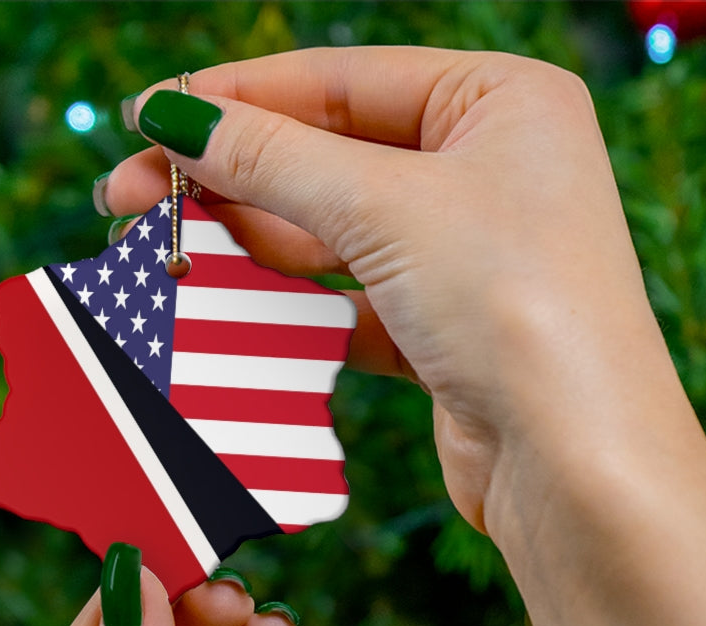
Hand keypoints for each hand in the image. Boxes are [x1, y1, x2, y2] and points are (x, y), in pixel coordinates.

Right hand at [104, 47, 669, 537]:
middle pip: (332, 157)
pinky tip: (230, 307)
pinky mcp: (449, 334)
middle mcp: (493, 170)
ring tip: (164, 252)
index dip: (236, 98)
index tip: (146, 118)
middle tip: (128, 197)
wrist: (578, 466)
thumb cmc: (514, 306)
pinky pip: (352, 303)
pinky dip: (293, 307)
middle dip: (230, 178)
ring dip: (250, 244)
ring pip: (336, 234)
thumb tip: (173, 118)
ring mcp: (471, 256)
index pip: (342, 81)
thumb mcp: (385, 208)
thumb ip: (273, 158)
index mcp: (503, 101)